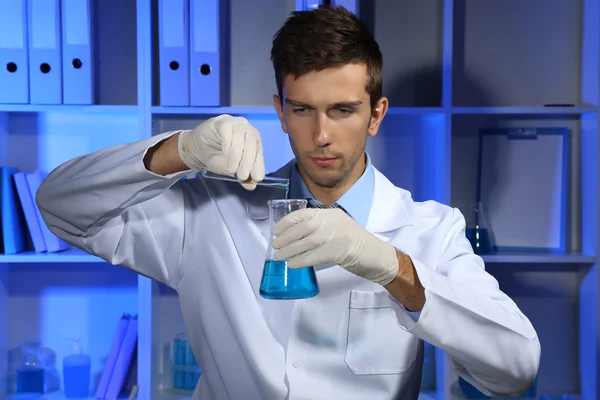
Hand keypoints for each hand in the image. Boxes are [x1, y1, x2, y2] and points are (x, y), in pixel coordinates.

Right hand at [178, 114, 264, 189]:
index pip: (259, 152)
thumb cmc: (217, 158)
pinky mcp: (222, 121)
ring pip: (240, 137)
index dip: (259, 165)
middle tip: (242, 176)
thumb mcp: (231, 170)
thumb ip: (242, 176)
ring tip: (231, 169)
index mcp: (253, 142)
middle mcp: (247, 130)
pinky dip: (228, 143)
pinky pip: (228, 129)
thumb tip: (252, 186)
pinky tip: (225, 153)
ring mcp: (235, 123)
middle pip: (252, 143)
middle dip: (248, 161)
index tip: (256, 178)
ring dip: (237, 155)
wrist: (197, 150)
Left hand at [271, 208, 398, 284]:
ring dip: (289, 250)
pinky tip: (292, 264)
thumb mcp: (337, 225)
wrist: (375, 254)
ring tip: (279, 256)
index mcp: (330, 214)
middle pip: (302, 228)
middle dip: (285, 237)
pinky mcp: (336, 252)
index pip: (303, 214)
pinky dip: (300, 261)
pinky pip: (313, 256)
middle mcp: (331, 222)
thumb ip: (320, 225)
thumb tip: (294, 234)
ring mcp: (334, 236)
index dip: (286, 223)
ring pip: (305, 243)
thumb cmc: (354, 241)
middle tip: (275, 245)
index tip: (275, 230)